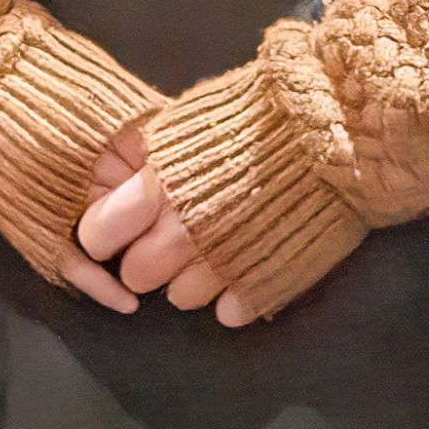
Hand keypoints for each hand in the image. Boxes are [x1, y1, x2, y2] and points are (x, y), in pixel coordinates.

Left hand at [69, 126, 252, 323]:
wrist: (331, 128)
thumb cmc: (254, 117)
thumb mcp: (184, 127)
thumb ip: (147, 167)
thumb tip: (117, 195)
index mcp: (158, 187)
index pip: (97, 235)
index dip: (107, 234)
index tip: (121, 229)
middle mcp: (185, 230)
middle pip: (136, 275)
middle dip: (146, 262)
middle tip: (169, 242)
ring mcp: (225, 261)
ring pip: (181, 298)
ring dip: (191, 281)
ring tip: (213, 251)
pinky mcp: (266, 281)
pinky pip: (230, 311)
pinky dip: (235, 294)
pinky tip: (247, 267)